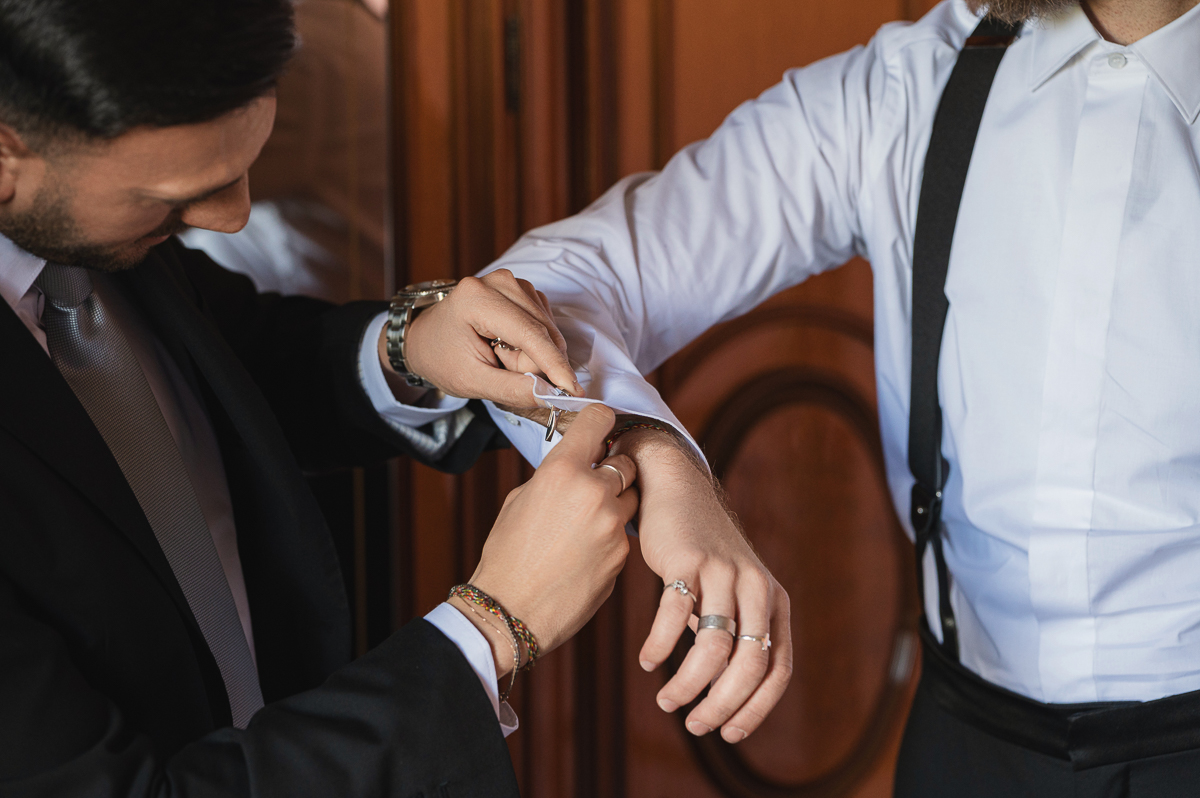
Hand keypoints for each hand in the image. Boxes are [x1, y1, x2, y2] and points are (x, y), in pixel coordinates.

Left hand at [387, 269, 582, 406]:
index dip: (556, 365)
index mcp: (478, 299)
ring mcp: (513, 282)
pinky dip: (533, 343)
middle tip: (500, 368)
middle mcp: (499, 282)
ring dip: (531, 354)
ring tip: (500, 355)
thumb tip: (549, 393)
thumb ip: (511, 389)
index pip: (530, 334)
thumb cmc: (442, 358)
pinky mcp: (522, 289)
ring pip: (547, 330)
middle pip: (542, 333)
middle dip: (531, 363)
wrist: (426, 338)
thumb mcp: (471, 381)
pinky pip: (545, 324)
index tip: (574, 390)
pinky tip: (509, 345)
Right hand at [460, 405, 637, 674]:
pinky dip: (611, 537)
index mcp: (562, 470)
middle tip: (590, 486)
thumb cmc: (507, 554)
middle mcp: (594, 491)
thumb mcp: (520, 499)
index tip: (602, 424)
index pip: (599, 420)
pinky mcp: (623, 555)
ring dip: (614, 504)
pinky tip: (584, 552)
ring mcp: (613, 525)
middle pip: (624, 463)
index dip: (601, 420)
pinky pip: (624, 533)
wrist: (512, 611)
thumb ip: (554, 476)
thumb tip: (576, 466)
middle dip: (611, 471)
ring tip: (583, 525)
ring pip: (630, 499)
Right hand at [613, 429, 791, 743]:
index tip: (727, 734)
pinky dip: (660, 646)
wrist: (679, 489)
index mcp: (775, 602)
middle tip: (694, 724)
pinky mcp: (689, 559)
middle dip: (721, 704)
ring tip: (666, 700)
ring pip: (713, 646)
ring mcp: (724, 572)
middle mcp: (757, 588)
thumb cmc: (704, 553)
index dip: (755, 709)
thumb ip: (736, 635)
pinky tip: (649, 662)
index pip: (778, 671)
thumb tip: (725, 697)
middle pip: (748, 665)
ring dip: (687, 683)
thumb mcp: (733, 593)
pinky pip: (675, 614)